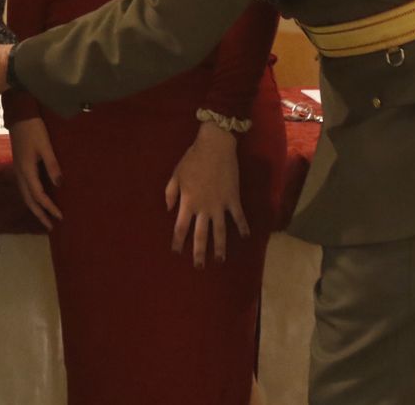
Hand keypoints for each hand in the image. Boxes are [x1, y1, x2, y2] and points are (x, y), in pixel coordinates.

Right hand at [10, 118, 62, 229]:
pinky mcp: (19, 165)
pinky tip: (37, 199)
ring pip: (25, 195)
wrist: (19, 116)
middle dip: (39, 214)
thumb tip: (59, 184)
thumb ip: (52, 165)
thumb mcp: (45, 146)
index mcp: (27, 170)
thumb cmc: (33, 129)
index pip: (39, 195)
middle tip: (50, 226)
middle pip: (28, 200)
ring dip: (34, 208)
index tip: (60, 217)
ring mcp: (18, 170)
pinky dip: (31, 198)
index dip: (49, 207)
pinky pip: (24, 188)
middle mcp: (20, 173)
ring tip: (44, 217)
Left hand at [165, 121, 248, 269]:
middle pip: (200, 235)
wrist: (215, 147)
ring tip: (220, 260)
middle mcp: (203, 208)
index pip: (180, 227)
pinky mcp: (233, 199)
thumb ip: (170, 193)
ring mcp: (220, 205)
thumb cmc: (192, 159)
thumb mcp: (176, 174)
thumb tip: (169, 210)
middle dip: (199, 252)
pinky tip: (246, 237)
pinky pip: (239, 217)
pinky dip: (243, 227)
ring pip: (220, 231)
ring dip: (220, 247)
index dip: (177, 241)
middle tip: (198, 267)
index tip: (176, 252)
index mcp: (187, 202)